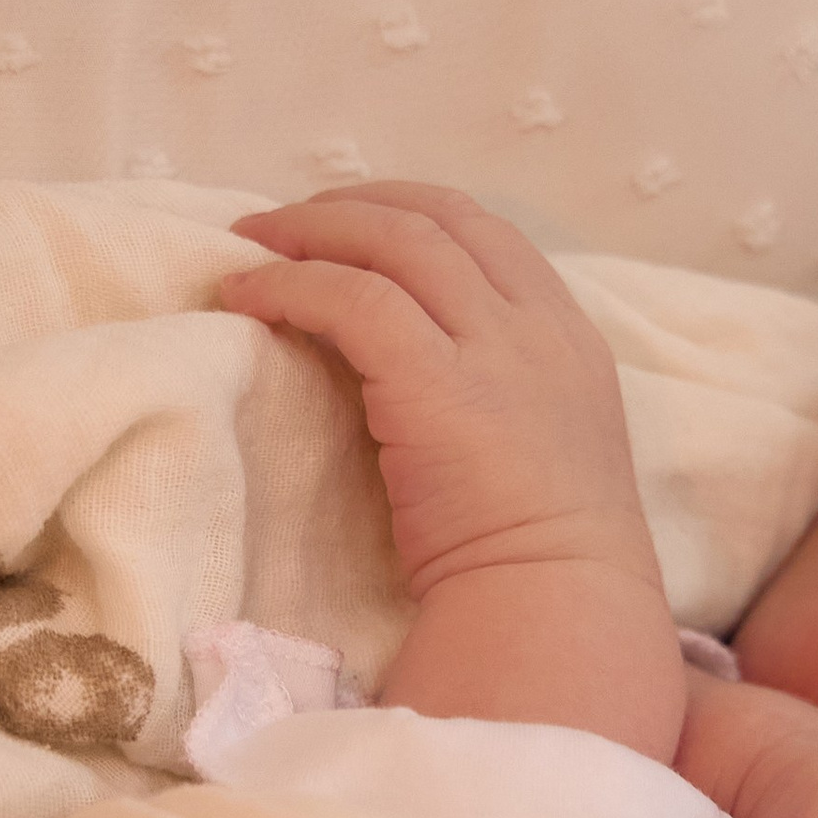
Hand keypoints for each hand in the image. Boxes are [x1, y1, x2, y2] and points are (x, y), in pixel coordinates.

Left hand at [217, 180, 684, 754]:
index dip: (408, 212)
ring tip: (252, 246)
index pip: (486, 233)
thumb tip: (403, 360)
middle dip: (353, 206)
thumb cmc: (542, 557)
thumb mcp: (539, 442)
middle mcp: (539, 328)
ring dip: (313, 232)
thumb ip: (495, 385)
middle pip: (439, 217)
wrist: (559, 610)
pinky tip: (247, 297)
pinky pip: (352, 299)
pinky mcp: (439, 386)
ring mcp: (496, 351)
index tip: (347, 225)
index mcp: (570, 336)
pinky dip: (291, 285)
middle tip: (284, 224)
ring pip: (394, 242)